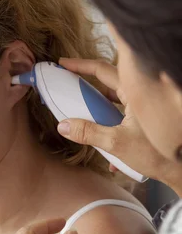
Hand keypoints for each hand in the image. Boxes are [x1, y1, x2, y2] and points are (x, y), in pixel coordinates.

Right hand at [58, 58, 181, 194]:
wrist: (179, 169)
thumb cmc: (157, 154)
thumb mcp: (116, 143)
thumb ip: (88, 133)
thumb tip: (63, 126)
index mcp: (135, 91)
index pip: (102, 70)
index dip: (80, 65)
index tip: (63, 64)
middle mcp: (139, 95)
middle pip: (106, 85)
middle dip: (85, 88)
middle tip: (67, 88)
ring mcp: (141, 109)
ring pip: (112, 103)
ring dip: (97, 112)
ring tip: (81, 121)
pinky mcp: (142, 123)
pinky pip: (121, 119)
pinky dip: (110, 129)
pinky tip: (110, 156)